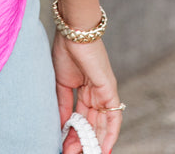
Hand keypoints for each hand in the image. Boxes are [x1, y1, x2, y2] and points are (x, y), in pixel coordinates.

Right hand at [52, 34, 122, 153]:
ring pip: (102, 124)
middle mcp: (96, 93)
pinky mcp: (110, 91)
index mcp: (84, 89)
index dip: (73, 133)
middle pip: (91, 124)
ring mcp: (104, 93)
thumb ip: (62, 104)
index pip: (81, 117)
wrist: (74, 33)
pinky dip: (110, 134)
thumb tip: (61, 126)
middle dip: (82, 141)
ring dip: (94, 142)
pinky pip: (114, 118)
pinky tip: (104, 148)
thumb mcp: (60, 82)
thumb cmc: (65, 50)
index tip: (64, 147)